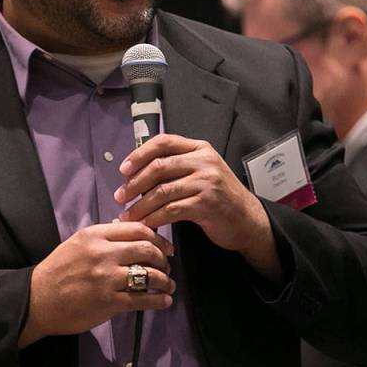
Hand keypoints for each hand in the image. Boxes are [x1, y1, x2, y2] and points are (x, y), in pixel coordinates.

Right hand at [19, 222, 175, 347]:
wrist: (36, 300)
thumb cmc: (58, 271)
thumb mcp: (78, 243)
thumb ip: (104, 237)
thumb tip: (130, 231)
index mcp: (95, 235)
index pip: (138, 229)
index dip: (158, 238)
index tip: (164, 247)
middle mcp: (103, 253)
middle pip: (147, 249)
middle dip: (163, 259)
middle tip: (167, 266)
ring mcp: (106, 278)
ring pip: (149, 274)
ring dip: (165, 280)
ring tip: (168, 285)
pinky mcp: (109, 302)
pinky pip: (142, 299)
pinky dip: (159, 300)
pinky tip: (164, 301)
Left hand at [114, 134, 278, 279]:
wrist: (247, 219)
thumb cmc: (218, 197)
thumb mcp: (201, 172)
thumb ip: (176, 167)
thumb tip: (137, 173)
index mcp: (199, 148)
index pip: (163, 142)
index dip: (139, 154)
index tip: (123, 169)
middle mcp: (204, 161)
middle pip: (159, 166)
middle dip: (134, 183)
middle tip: (120, 196)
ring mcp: (207, 182)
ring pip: (162, 191)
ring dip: (140, 205)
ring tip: (128, 215)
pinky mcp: (207, 203)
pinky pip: (172, 210)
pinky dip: (155, 218)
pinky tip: (146, 224)